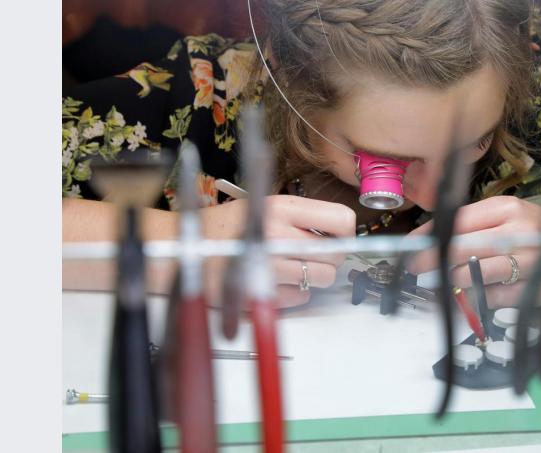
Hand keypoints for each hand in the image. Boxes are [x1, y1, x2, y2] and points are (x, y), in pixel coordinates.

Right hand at [202, 195, 355, 306]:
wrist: (185, 249)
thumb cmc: (229, 228)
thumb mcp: (265, 207)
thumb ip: (303, 217)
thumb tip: (343, 233)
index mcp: (281, 208)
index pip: (342, 220)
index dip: (346, 233)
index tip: (337, 237)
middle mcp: (277, 235)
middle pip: (336, 254)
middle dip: (329, 258)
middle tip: (311, 255)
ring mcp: (270, 267)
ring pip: (323, 278)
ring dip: (313, 277)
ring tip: (291, 267)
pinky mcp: (261, 294)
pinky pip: (301, 298)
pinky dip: (293, 293)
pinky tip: (274, 281)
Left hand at [406, 196, 540, 307]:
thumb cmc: (527, 230)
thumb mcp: (499, 217)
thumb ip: (464, 225)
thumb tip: (420, 241)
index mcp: (507, 208)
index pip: (457, 221)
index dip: (430, 236)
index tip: (410, 248)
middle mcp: (520, 232)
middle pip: (461, 248)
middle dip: (432, 260)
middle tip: (416, 268)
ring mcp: (531, 261)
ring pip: (473, 275)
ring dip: (455, 280)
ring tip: (453, 278)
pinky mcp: (538, 289)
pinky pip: (493, 298)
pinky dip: (482, 296)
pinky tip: (485, 289)